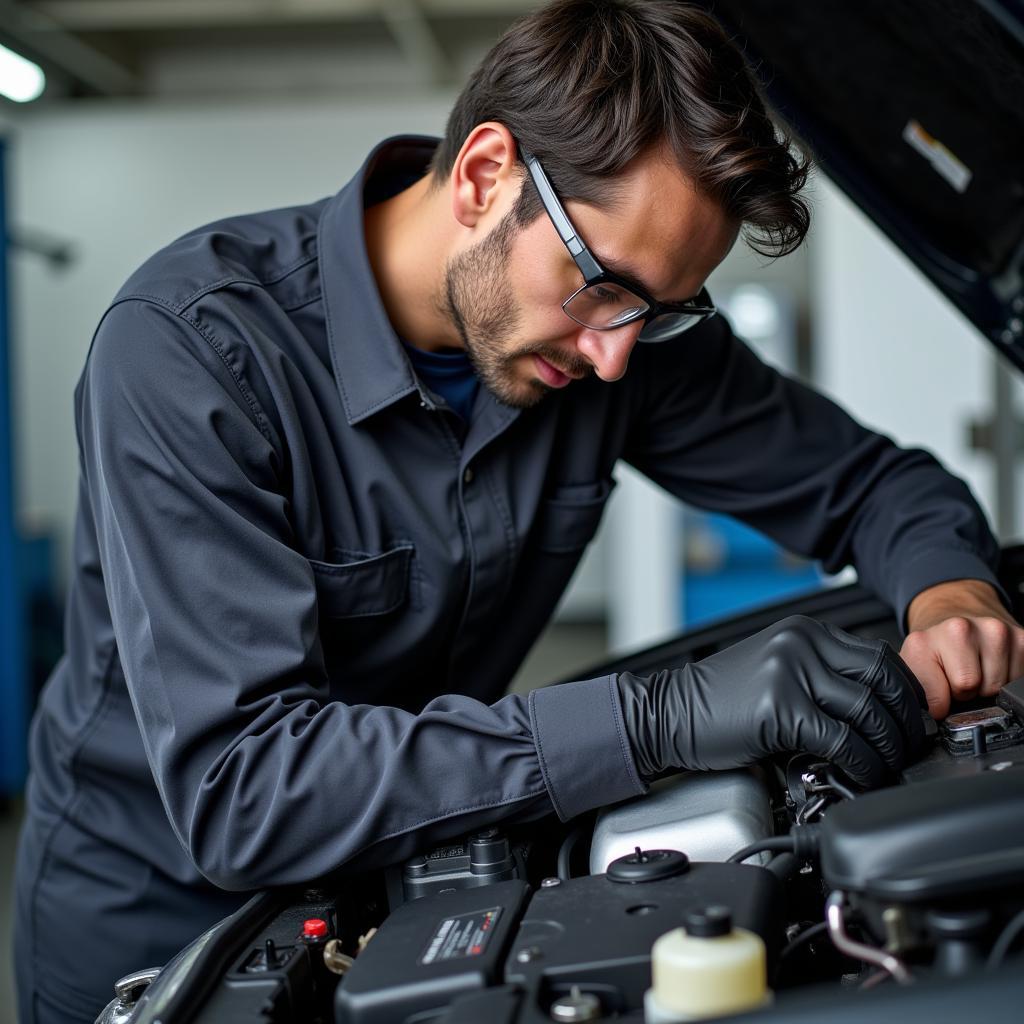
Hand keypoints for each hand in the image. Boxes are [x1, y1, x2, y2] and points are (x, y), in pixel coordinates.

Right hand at [617, 615, 926, 788]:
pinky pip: (842, 740)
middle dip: (906, 719)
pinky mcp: (779, 709)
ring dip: (888, 746)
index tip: (912, 720)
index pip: (879, 656)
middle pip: (884, 678)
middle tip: (910, 746)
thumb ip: (819, 675)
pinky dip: (862, 763)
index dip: (906, 692)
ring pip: (869, 710)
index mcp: (803, 632)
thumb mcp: (774, 669)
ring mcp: (789, 673)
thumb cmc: (717, 701)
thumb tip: (876, 708)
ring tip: (888, 766)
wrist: (667, 713)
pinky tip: (860, 774)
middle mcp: (800, 644)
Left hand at [901, 579, 1023, 718]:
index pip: (938, 699)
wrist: (956, 619)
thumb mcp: (913, 670)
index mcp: (923, 641)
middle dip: (965, 692)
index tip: (939, 693)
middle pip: (971, 689)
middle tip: (957, 677)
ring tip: (975, 669)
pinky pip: (1018, 679)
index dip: (941, 705)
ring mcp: (993, 630)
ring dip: (987, 686)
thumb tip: (929, 718)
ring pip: (997, 687)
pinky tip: (992, 665)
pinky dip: (1006, 678)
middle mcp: (958, 629)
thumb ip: (916, 693)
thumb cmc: (934, 648)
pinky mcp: (1020, 637)